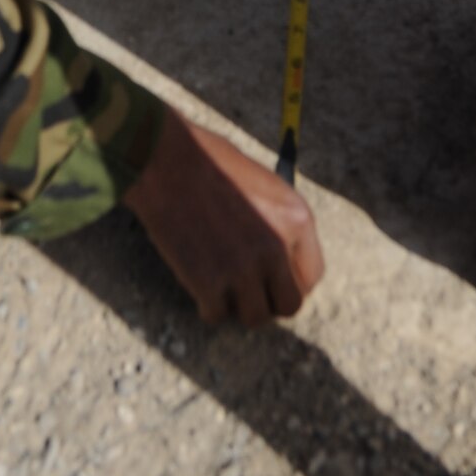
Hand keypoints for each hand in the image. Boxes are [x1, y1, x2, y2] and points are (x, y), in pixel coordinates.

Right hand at [125, 108, 323, 325]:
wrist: (164, 158)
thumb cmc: (207, 159)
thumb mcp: (260, 182)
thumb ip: (277, 220)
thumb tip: (282, 257)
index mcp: (297, 218)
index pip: (311, 274)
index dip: (290, 281)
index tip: (273, 281)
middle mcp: (277, 247)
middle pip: (289, 304)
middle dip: (269, 300)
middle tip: (247, 289)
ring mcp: (244, 269)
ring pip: (255, 317)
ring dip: (238, 305)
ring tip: (220, 281)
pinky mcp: (210, 284)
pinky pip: (216, 314)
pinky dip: (206, 304)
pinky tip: (196, 280)